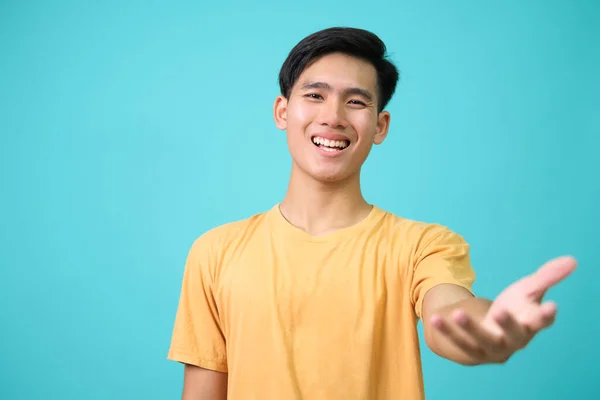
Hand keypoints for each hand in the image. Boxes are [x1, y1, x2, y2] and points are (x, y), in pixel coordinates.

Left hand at [430, 256, 576, 363]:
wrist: (487, 331)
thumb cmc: (513, 309)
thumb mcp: (527, 290)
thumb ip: (547, 276)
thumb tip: (573, 260)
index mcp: (529, 325)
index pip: (541, 321)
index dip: (545, 315)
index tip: (550, 307)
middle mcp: (513, 340)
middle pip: (513, 335)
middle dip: (507, 325)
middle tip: (499, 312)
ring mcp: (491, 348)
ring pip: (481, 340)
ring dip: (469, 328)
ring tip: (456, 312)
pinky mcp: (471, 352)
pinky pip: (457, 342)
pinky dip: (446, 331)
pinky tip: (433, 318)